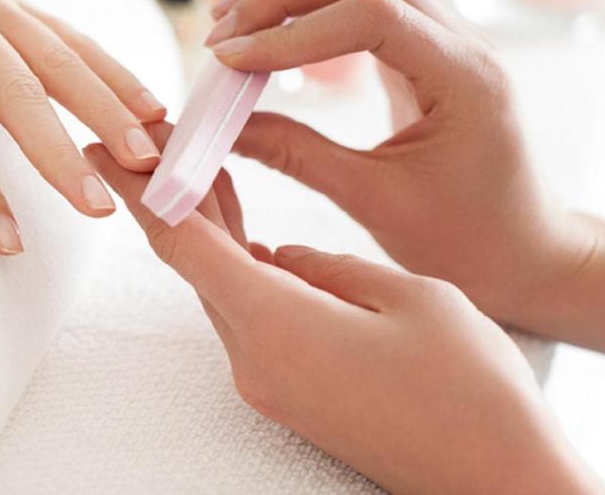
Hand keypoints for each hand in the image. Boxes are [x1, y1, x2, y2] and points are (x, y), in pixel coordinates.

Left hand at [0, 0, 165, 254]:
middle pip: (18, 85)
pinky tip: (150, 105)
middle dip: (62, 151)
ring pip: (61, 54)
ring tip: (146, 157)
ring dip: (108, 106)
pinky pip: (71, 34)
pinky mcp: (12, 0)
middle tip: (100, 207)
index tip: (5, 240)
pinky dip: (112, 70)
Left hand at [85, 132, 603, 494]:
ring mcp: (270, 382)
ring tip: (203, 170)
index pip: (182, 243)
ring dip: (209, 230)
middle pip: (194, 262)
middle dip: (172, 198)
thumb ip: (330, 267)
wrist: (500, 482)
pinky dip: (240, 269)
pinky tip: (251, 236)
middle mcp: (255, 358)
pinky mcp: (290, 394)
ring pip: (221, 287)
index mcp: (275, 323)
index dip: (139, 190)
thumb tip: (284, 257)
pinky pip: (249, 317)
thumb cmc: (470, 390)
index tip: (104, 149)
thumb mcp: (408, 296)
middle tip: (158, 143)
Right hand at [203, 0, 595, 331]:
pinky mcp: (425, 52)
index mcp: (466, 76)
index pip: (370, 15)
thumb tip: (225, 129)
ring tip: (231, 25)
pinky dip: (310, 11)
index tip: (230, 63)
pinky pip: (365, 6)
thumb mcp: (374, 202)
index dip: (291, 32)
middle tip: (221, 34)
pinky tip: (270, 33)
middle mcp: (463, 42)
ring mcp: (446, 40)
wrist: (525, 254)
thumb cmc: (468, 243)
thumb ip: (297, 156)